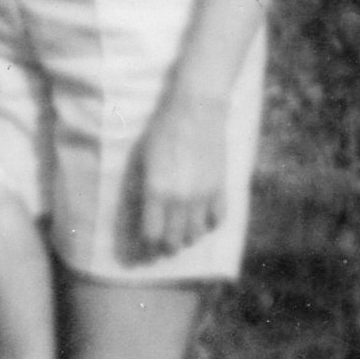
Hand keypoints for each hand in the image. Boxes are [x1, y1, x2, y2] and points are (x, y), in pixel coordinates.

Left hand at [127, 82, 232, 262]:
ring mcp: (203, 196)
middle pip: (173, 241)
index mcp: (156, 191)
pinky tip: (201, 220)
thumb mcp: (142, 158)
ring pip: (195, 235)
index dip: (145, 247)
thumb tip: (138, 212)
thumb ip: (139, 187)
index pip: (151, 235)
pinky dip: (208, 225)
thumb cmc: (163, 129)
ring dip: (185, 238)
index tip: (142, 249)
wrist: (196, 109)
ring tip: (178, 234)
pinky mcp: (221, 188)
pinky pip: (217, 220)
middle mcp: (180, 199)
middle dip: (164, 248)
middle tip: (158, 247)